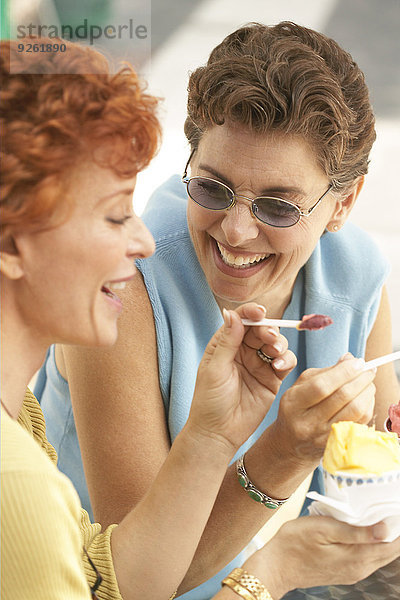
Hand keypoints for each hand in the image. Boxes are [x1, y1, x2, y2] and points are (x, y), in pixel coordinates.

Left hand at [186, 303, 295, 455]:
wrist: (218, 432)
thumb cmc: (209, 401)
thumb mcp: (215, 369)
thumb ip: (227, 342)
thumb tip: (231, 313)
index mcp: (225, 344)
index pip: (241, 320)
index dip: (251, 313)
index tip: (260, 312)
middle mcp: (243, 351)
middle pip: (262, 330)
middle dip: (268, 329)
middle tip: (269, 337)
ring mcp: (259, 364)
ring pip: (276, 344)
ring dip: (279, 343)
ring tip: (274, 353)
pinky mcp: (272, 379)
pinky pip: (285, 363)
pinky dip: (285, 360)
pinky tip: (278, 368)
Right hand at [243, 517, 399, 598]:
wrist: (276, 566)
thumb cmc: (295, 543)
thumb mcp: (324, 528)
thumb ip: (356, 531)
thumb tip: (385, 529)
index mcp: (357, 558)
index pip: (393, 544)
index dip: (397, 525)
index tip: (395, 507)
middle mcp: (360, 569)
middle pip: (390, 551)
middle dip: (394, 530)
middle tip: (390, 507)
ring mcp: (353, 572)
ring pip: (381, 554)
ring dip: (385, 536)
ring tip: (381, 514)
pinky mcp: (345, 571)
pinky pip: (369, 557)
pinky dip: (374, 542)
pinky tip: (366, 529)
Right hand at [271, 353, 375, 464]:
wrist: (291, 443)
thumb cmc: (297, 408)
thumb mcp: (301, 386)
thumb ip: (325, 372)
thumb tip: (350, 359)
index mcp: (293, 403)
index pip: (322, 386)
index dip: (344, 372)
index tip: (358, 362)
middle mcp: (307, 422)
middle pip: (342, 397)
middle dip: (360, 379)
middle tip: (369, 369)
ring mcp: (323, 436)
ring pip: (356, 410)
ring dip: (367, 391)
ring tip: (368, 381)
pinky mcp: (338, 443)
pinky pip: (361, 421)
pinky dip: (368, 404)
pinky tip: (365, 396)